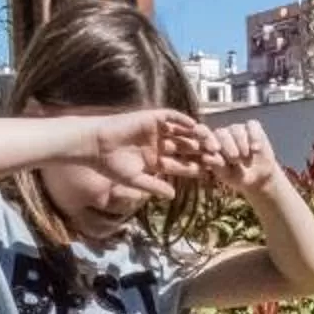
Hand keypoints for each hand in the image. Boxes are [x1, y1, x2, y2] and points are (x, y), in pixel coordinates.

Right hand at [71, 107, 204, 192]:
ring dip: (196, 136)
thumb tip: (173, 196)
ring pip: (182, 133)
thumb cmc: (111, 165)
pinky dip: (183, 120)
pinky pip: (171, 117)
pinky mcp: (151, 118)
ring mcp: (156, 131)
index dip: (196, 168)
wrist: (95, 145)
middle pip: (186, 148)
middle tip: (219, 156)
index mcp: (157, 161)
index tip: (211, 173)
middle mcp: (159, 145)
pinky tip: (194, 125)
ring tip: (211, 141)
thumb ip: (154, 186)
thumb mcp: (135, 179)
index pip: (182, 165)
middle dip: (202, 152)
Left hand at [194, 119, 283, 198]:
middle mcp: (223, 134)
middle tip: (235, 160)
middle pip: (221, 132)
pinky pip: (252, 125)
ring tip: (246, 160)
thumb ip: (217, 166)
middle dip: (228, 146)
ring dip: (242, 145)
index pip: (203, 133)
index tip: (213, 149)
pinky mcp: (253, 127)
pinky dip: (254, 137)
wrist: (260, 178)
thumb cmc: (238, 176)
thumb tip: (205, 157)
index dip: (205, 136)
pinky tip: (256, 149)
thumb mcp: (228, 175)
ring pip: (236, 129)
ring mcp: (238, 129)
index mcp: (211, 144)